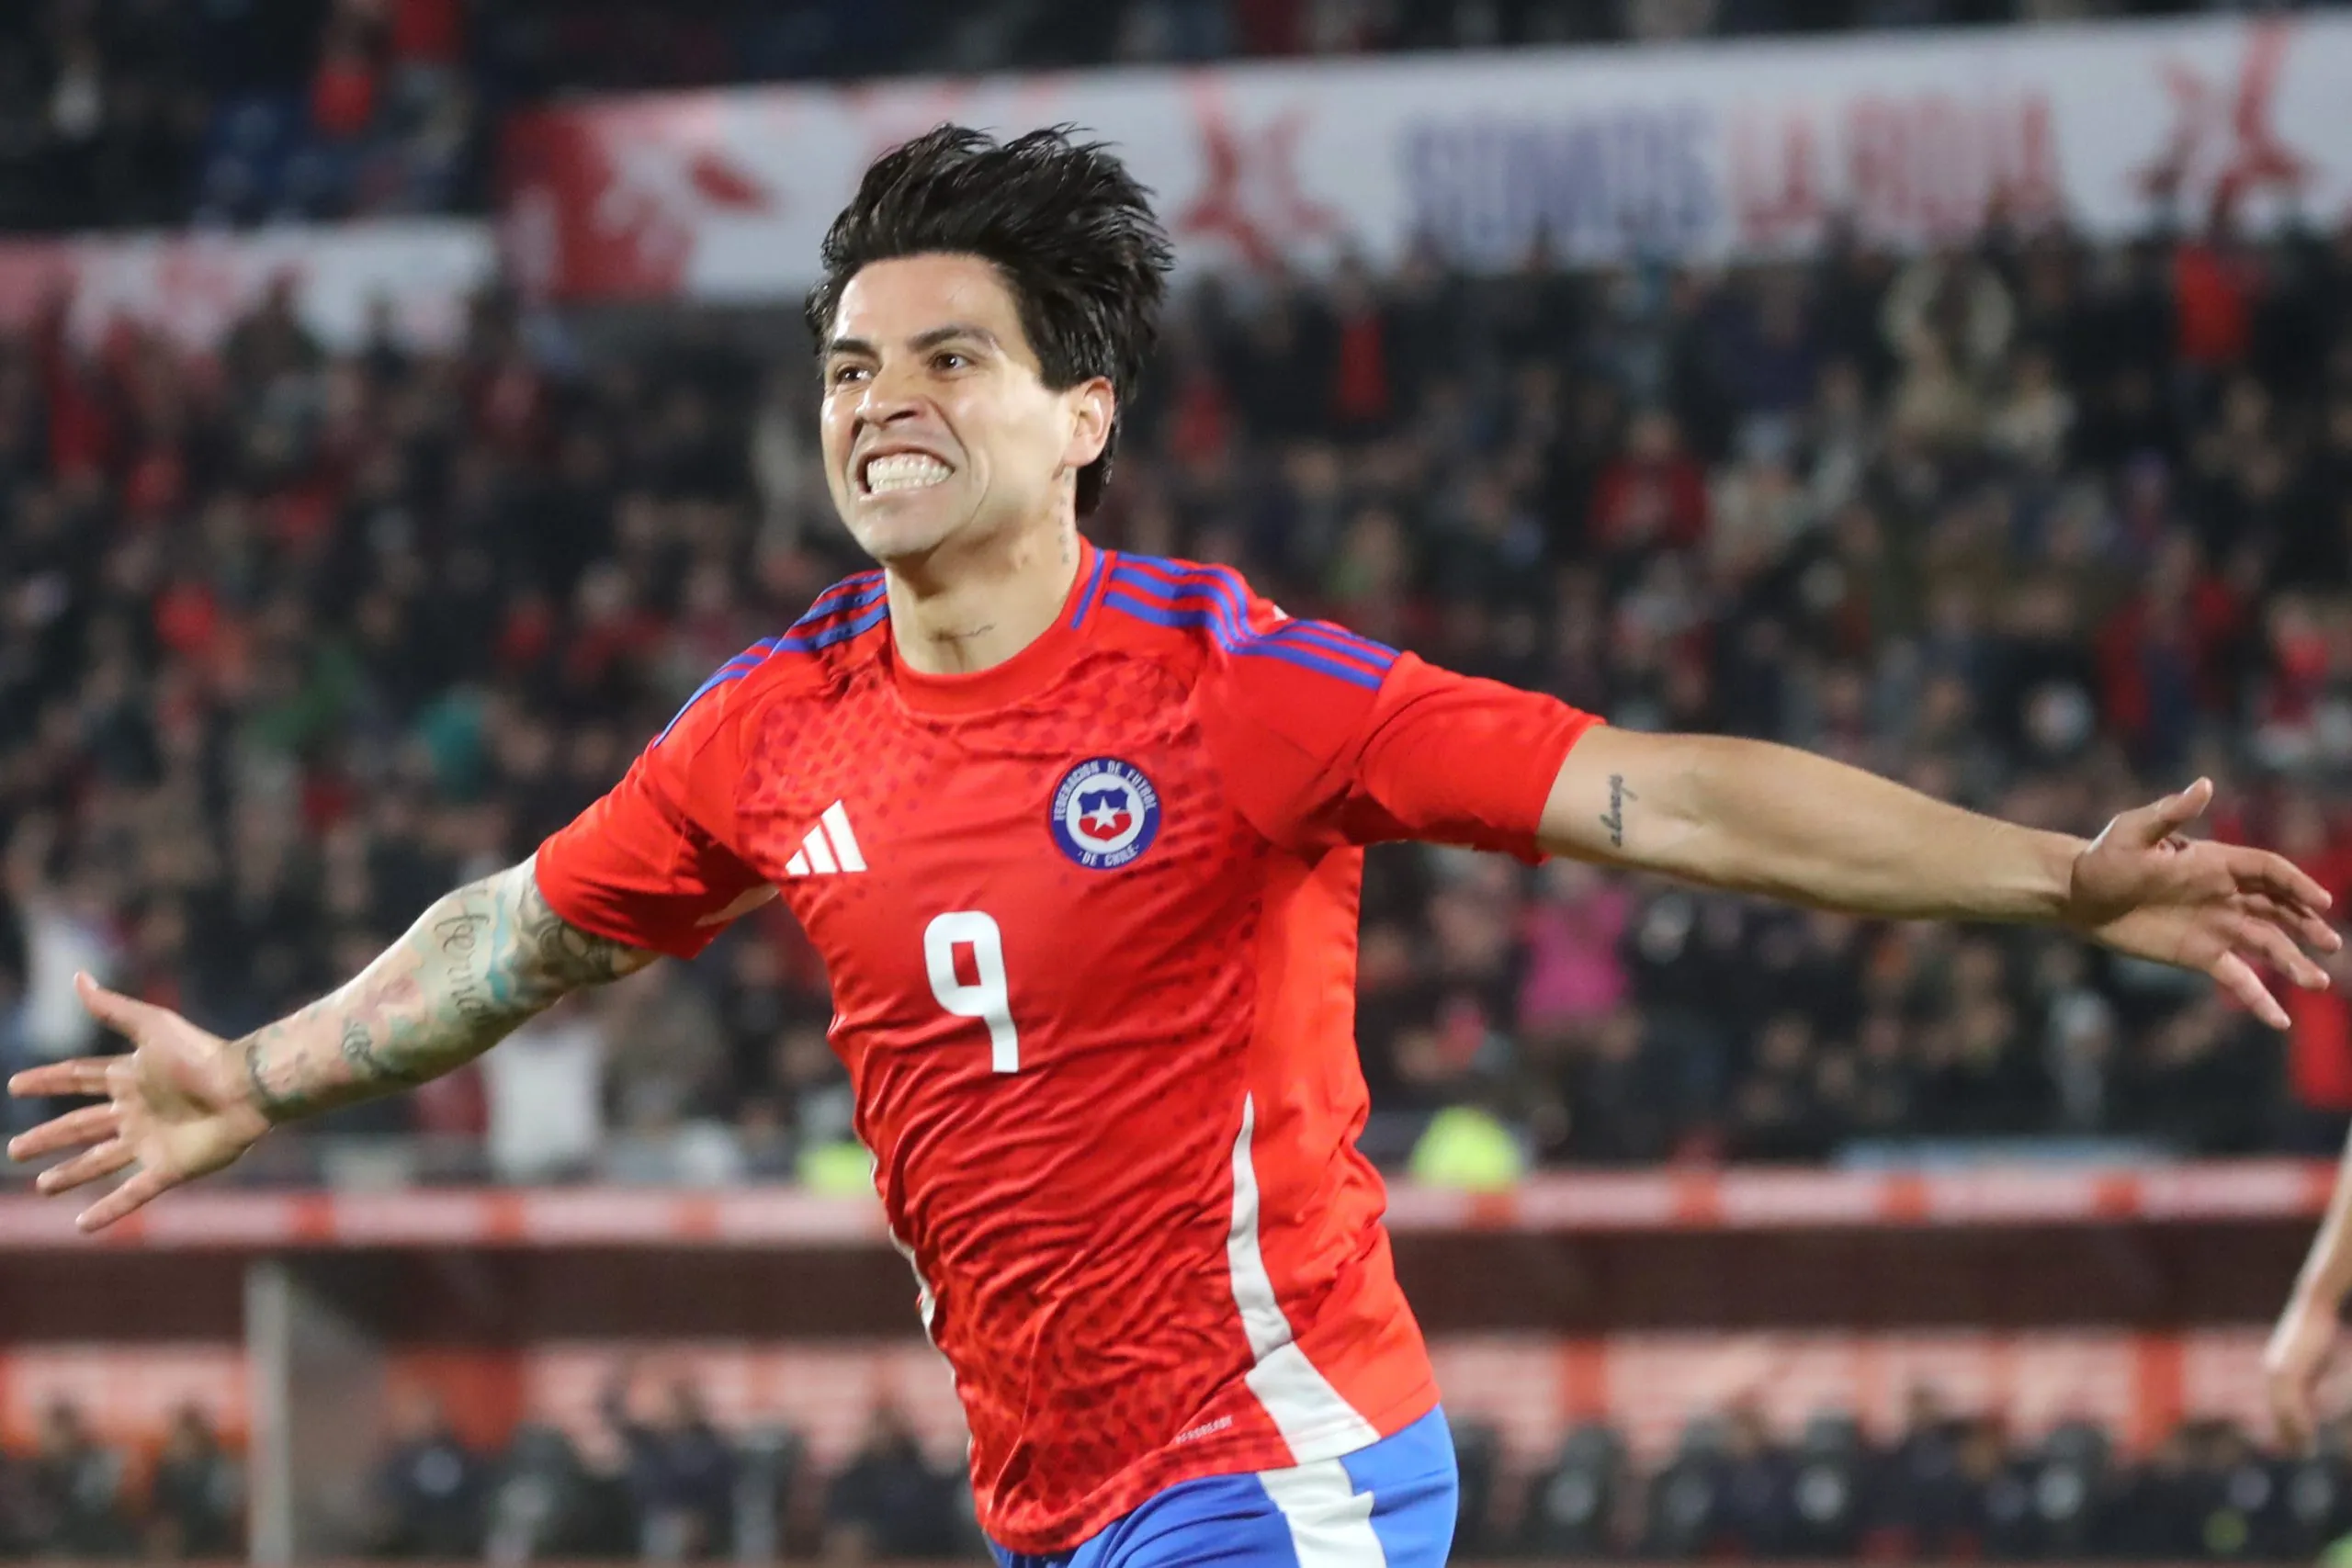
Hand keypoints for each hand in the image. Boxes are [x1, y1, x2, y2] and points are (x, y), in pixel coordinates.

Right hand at [6, 973, 270, 1230]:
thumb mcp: (151, 1025)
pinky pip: (132, 1194)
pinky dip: (108, 1211)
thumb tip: (77, 976)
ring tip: (42, 1187)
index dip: (49, 1081)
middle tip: (14, 1149)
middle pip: (81, 1125)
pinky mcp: (169, 1169)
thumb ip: (112, 1008)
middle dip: (48, 1137)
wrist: (246, 1088)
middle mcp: (137, 1111)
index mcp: (131, 1077)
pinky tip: (82, 1226)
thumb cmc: (201, 1055)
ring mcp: (152, 1142)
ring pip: (100, 1162)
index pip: (79, 1079)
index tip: (15, 1084)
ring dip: (70, 1174)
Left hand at [2065, 778, 2340, 1028]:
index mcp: (2215, 863)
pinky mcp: (2199, 956)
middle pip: (2279, 910)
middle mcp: (2224, 895)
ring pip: (2266, 945)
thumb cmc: (2103, 857)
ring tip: (2319, 982)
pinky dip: (2260, 998)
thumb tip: (2204, 785)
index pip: (2269, 872)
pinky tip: (2279, 1019)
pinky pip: (2238, 978)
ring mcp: (2215, 927)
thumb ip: (2171, 813)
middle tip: (2331, 944)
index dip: (2297, 885)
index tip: (2321, 902)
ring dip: (2294, 963)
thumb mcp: (2133, 832)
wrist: (2076, 895)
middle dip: (2307, 925)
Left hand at [2268, 1288, 2344, 1450]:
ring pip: (2283, 1411)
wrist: (2314, 1310)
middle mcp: (2273, 1373)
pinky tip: (2309, 1434)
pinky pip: (2292, 1402)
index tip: (2298, 1443)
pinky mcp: (2288, 1370)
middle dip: (2288, 1434)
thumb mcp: (2315, 1362)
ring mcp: (2278, 1371)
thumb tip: (2314, 1400)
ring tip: (2306, 1451)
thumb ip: (2312, 1381)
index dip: (2287, 1426)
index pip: (2279, 1406)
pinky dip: (2299, 1420)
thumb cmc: (2319, 1333)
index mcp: (2277, 1371)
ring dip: (2294, 1432)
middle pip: (2278, 1412)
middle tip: (2302, 1453)